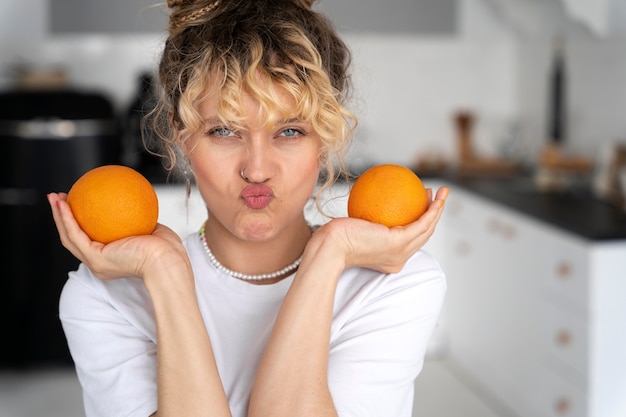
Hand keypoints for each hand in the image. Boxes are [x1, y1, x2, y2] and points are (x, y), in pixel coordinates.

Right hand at [47, 192, 188, 281]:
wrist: (168, 261)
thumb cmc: (167, 249)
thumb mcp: (152, 229)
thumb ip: (140, 220)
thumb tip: (136, 204)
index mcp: (112, 258)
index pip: (90, 239)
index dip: (79, 222)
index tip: (78, 203)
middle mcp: (100, 262)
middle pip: (73, 238)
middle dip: (63, 217)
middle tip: (58, 198)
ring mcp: (96, 263)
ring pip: (69, 237)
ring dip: (59, 216)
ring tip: (53, 197)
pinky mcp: (96, 259)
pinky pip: (76, 235)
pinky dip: (67, 219)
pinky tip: (64, 203)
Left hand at [316, 186, 447, 273]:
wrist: (329, 247)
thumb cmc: (334, 237)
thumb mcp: (354, 227)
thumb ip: (365, 220)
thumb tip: (369, 201)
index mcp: (390, 258)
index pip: (410, 240)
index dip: (420, 222)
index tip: (420, 203)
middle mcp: (398, 259)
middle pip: (423, 235)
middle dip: (435, 214)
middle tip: (436, 196)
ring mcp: (400, 253)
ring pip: (428, 229)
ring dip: (438, 210)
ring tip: (442, 193)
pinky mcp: (399, 243)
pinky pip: (421, 223)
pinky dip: (432, 210)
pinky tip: (434, 196)